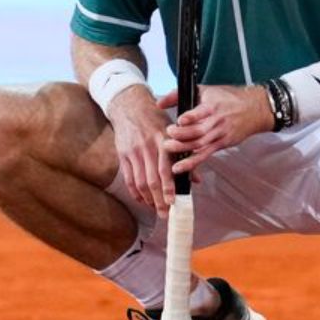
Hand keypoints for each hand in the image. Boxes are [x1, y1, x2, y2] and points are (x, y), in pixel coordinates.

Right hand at [107, 85, 174, 217]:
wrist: (129, 106)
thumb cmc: (155, 119)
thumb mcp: (171, 132)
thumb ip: (183, 156)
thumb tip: (196, 180)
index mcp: (163, 141)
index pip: (166, 169)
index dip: (169, 188)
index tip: (173, 202)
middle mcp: (147, 148)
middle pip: (152, 180)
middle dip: (159, 200)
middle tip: (165, 213)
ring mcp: (133, 152)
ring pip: (140, 182)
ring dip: (148, 199)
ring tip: (155, 208)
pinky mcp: (123, 155)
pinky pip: (128, 178)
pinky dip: (135, 192)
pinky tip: (141, 199)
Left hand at [158, 84, 273, 175]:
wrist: (255, 109)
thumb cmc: (228, 98)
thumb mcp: (205, 90)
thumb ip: (180, 95)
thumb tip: (159, 103)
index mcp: (213, 106)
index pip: (202, 112)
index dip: (191, 117)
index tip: (179, 120)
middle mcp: (217, 121)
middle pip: (199, 132)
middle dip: (182, 137)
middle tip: (167, 139)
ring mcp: (220, 134)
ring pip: (201, 145)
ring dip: (184, 150)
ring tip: (169, 151)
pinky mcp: (222, 144)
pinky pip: (206, 155)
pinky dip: (193, 162)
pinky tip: (181, 167)